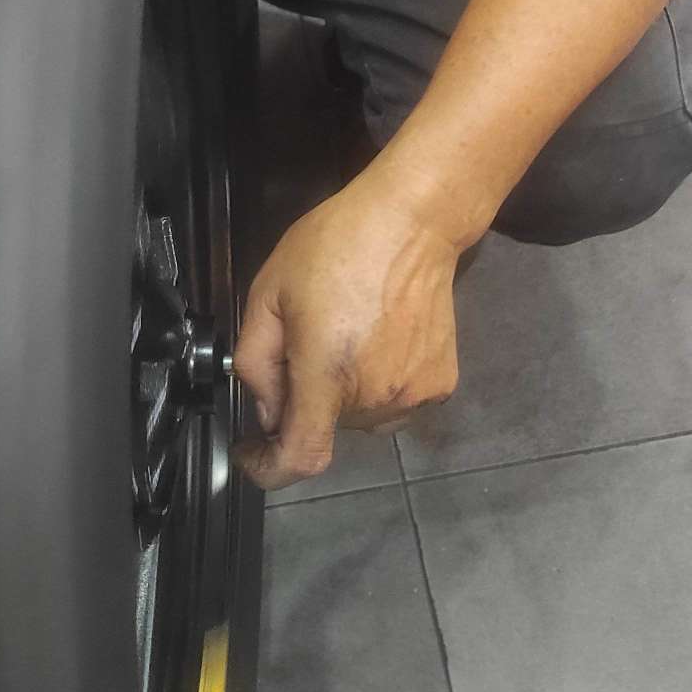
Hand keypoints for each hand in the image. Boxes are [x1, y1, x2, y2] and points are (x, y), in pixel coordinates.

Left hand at [232, 178, 465, 490]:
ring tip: (345, 335)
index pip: (301, 457)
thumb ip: (255, 361)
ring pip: (358, 418)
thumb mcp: (268, 293)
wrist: (414, 222)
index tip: (251, 451)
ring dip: (341, 394)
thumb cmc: (335, 247)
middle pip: (325, 426)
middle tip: (305, 343)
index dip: (269, 468)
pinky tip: (376, 341)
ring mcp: (414, 395)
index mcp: (328, 376)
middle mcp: (375, 396)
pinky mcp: (441, 385)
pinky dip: (375, 386)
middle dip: (304, 398)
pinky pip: (393, 404)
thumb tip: (269, 410)